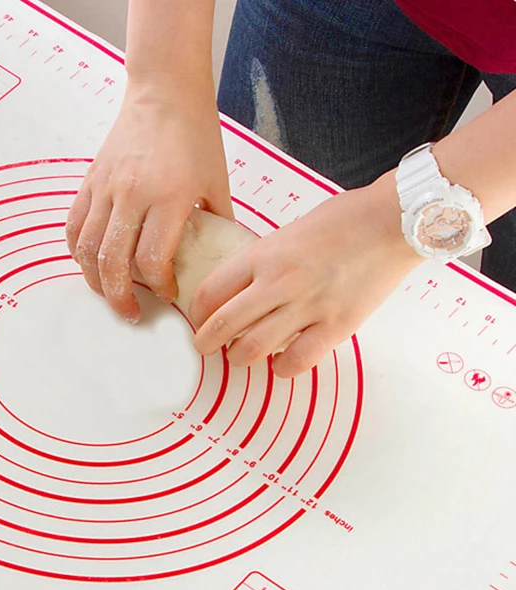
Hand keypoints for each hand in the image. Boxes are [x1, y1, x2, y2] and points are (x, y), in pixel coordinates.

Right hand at [66, 79, 232, 322]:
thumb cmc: (195, 134)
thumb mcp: (216, 181)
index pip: (152, 260)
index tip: (168, 293)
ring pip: (88, 249)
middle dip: (120, 298)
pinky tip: (90, 264)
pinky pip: (74, 226)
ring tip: (109, 294)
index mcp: (170, 196)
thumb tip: (218, 258)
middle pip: (114, 263)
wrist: (164, 91)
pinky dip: (78, 252)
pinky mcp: (91, 180)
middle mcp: (133, 194)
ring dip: (96, 281)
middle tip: (131, 312)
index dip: (158, 286)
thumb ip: (216, 223)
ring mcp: (107, 187)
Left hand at [190, 175, 424, 376]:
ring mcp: (308, 306)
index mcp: (264, 254)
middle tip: (204, 347)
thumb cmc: (344, 220)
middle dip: (205, 342)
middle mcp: (280, 282)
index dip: (197, 312)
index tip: (199, 318)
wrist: (395, 221)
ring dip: (239, 358)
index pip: (211, 292)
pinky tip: (280, 362)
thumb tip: (243, 288)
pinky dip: (281, 368)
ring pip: (253, 348)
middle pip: (223, 325)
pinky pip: (297, 360)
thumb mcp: (289, 231)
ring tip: (240, 355)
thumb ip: (264, 261)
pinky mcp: (337, 326)